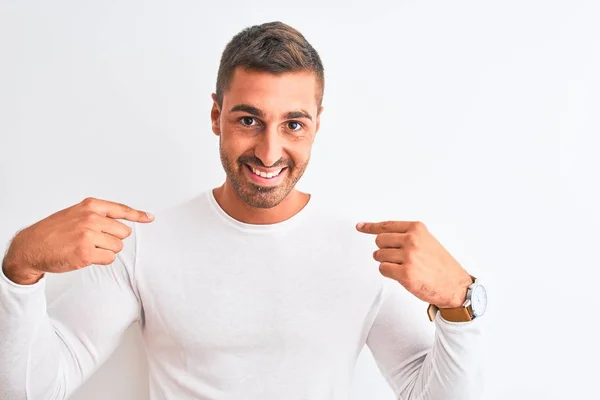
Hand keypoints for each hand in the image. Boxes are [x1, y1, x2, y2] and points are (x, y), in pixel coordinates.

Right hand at [2, 197, 153, 284]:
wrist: (31, 246)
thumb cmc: (54, 231)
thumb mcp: (76, 213)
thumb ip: (98, 215)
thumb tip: (124, 222)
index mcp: (90, 206)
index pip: (121, 209)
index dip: (138, 215)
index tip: (150, 218)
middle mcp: (91, 219)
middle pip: (123, 232)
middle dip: (113, 239)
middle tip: (94, 240)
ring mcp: (88, 236)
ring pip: (117, 247)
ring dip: (106, 250)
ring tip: (86, 247)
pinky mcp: (86, 253)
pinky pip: (109, 259)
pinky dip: (100, 260)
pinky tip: (85, 256)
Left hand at [357, 221, 472, 307]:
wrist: (455, 286)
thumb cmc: (441, 266)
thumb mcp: (427, 241)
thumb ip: (406, 236)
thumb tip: (382, 236)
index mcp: (417, 229)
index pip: (386, 226)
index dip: (370, 227)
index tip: (361, 226)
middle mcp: (412, 240)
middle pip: (379, 240)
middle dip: (384, 249)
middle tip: (396, 257)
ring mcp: (408, 257)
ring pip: (379, 256)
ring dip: (387, 262)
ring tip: (403, 267)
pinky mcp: (405, 274)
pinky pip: (383, 269)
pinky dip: (388, 272)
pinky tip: (401, 274)